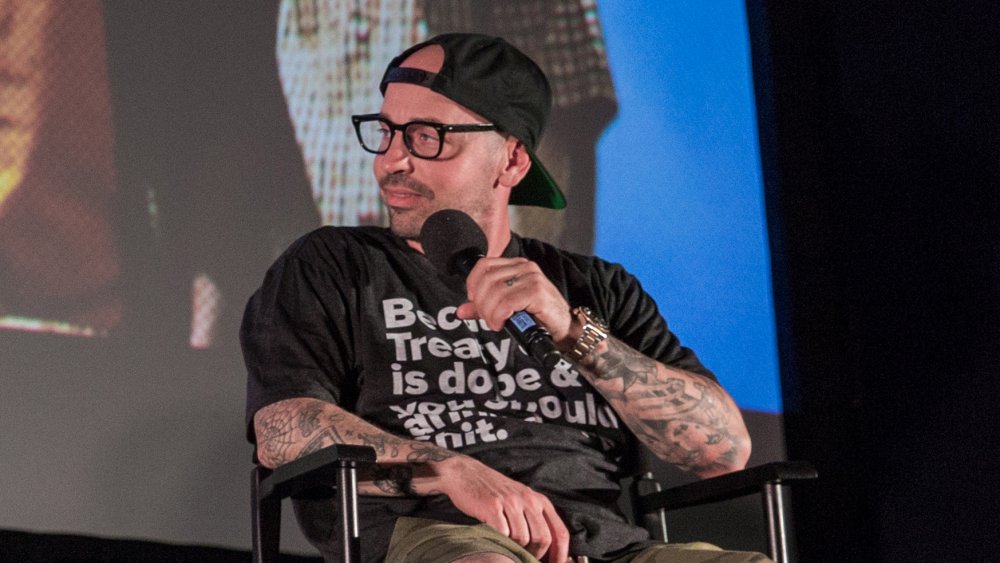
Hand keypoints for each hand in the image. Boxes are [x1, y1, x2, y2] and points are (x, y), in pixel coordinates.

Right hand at [434, 455, 569, 561]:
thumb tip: (547, 550)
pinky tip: (493, 536)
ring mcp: (510, 502)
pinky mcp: (492, 506)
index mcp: (539, 500)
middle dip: (535, 554)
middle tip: (523, 558)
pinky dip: (499, 540)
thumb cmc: (494, 491)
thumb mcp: (521, 500)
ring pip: (523, 538)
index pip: (560, 532)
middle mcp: (528, 499)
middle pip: (543, 538)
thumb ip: (535, 520)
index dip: (561, 555)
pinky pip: (502, 533)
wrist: (466, 473)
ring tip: (506, 545)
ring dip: (515, 548)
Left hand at [456, 257, 574, 345]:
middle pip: (487, 280)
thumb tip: (461, 310)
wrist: (565, 329)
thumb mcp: (508, 309)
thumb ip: (484, 307)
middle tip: (487, 318)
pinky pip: (507, 303)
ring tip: (495, 323)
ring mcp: (532, 278)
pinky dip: (499, 315)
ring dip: (489, 312)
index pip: (484, 265)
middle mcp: (525, 267)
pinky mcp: (537, 293)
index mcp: (517, 266)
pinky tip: (501, 324)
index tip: (474, 302)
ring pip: (495, 292)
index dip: (472, 283)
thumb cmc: (538, 317)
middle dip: (481, 303)